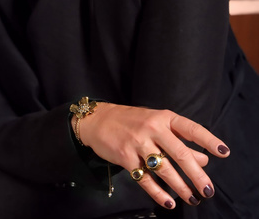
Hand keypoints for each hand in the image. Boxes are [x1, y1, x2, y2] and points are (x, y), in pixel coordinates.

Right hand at [75, 103, 229, 209]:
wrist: (97, 120)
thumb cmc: (130, 121)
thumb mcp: (156, 124)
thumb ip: (179, 139)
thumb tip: (204, 159)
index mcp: (163, 117)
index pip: (190, 128)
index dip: (207, 140)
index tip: (223, 153)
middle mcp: (152, 128)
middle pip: (179, 153)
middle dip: (196, 174)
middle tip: (208, 190)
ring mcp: (137, 142)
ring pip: (164, 168)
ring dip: (180, 187)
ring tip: (191, 199)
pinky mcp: (125, 156)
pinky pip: (145, 178)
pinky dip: (157, 193)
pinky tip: (168, 202)